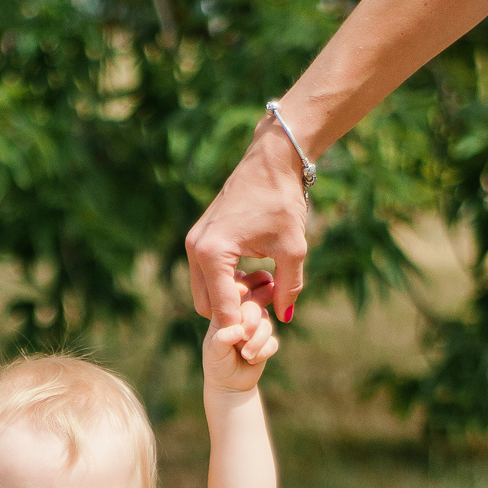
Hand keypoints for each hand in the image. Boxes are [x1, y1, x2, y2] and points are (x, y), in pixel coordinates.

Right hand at [186, 120, 307, 326]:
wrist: (271, 160)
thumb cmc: (282, 199)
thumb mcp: (293, 248)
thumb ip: (289, 287)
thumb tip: (285, 318)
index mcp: (212, 253)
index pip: (222, 309)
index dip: (243, 325)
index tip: (265, 328)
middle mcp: (195, 250)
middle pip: (207, 306)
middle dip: (236, 312)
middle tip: (269, 300)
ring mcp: (194, 244)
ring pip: (206, 293)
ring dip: (233, 298)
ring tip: (267, 283)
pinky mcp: (199, 240)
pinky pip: (208, 277)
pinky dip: (228, 284)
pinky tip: (256, 274)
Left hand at [203, 289, 278, 393]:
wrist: (229, 385)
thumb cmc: (217, 364)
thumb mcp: (214, 351)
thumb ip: (222, 338)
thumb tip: (238, 330)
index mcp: (226, 313)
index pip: (236, 295)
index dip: (243, 289)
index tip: (244, 291)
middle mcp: (243, 316)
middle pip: (254, 306)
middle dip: (251, 321)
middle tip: (243, 337)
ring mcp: (257, 328)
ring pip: (266, 324)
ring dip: (257, 341)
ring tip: (245, 356)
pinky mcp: (268, 341)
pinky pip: (273, 342)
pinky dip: (263, 352)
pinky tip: (252, 361)